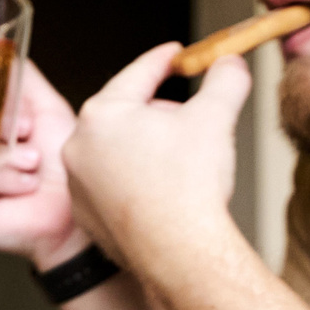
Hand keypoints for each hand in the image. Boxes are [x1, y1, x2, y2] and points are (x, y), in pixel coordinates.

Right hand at [0, 62, 86, 266]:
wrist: (77, 218)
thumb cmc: (65, 172)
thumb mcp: (46, 110)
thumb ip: (24, 80)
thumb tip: (3, 47)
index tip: (20, 116)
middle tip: (26, 133)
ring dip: (6, 155)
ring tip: (32, 162)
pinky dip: (3, 178)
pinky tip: (26, 183)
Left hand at [62, 45, 249, 274]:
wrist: (180, 254)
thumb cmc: (189, 187)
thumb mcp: (216, 117)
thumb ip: (226, 80)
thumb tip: (231, 64)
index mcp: (102, 113)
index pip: (139, 74)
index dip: (165, 61)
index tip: (177, 56)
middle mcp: (79, 146)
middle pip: (126, 112)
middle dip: (159, 111)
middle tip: (191, 118)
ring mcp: (79, 184)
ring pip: (118, 150)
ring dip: (147, 147)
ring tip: (182, 160)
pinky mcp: (87, 216)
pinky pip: (113, 185)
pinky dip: (136, 181)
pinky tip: (164, 190)